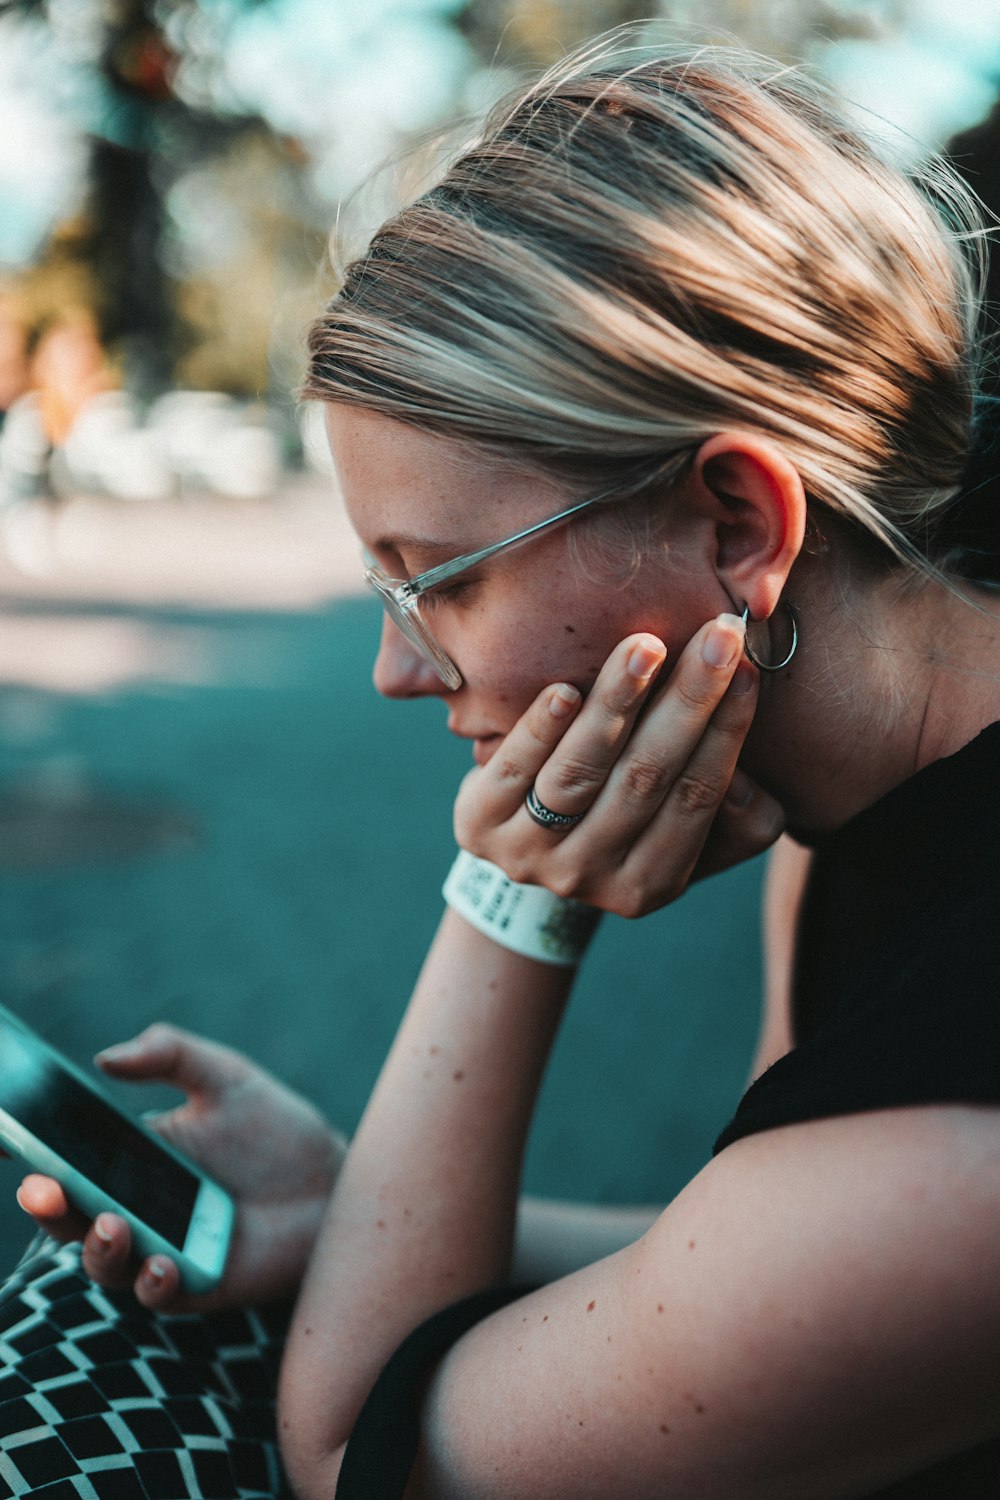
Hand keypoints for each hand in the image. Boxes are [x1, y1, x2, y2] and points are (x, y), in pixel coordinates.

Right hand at [16, 1023, 345, 1311]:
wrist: (339, 1184)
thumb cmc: (279, 1130)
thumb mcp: (226, 1078)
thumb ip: (172, 1056)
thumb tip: (106, 1058)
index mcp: (133, 1158)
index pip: (66, 1158)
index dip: (28, 1150)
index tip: (5, 1137)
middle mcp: (137, 1207)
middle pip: (70, 1216)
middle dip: (48, 1206)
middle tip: (42, 1186)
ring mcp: (162, 1250)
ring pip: (104, 1263)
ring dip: (98, 1248)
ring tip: (114, 1224)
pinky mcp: (197, 1287)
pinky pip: (158, 1296)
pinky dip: (153, 1284)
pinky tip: (163, 1265)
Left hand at [454, 615, 783, 917]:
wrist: (523, 847)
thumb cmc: (625, 823)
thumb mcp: (690, 837)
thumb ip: (738, 819)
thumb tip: (744, 781)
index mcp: (651, 885)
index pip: (698, 799)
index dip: (727, 733)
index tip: (748, 668)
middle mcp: (590, 878)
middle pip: (644, 779)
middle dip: (685, 702)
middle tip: (717, 637)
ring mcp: (531, 856)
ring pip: (580, 773)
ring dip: (616, 705)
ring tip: (644, 648)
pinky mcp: (479, 827)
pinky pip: (511, 772)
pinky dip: (539, 729)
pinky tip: (564, 690)